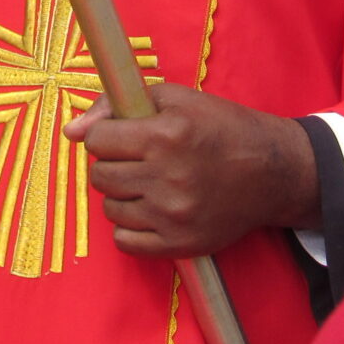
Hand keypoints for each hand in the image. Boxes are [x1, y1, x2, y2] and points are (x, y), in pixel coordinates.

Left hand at [63, 83, 317, 258]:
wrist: (272, 172)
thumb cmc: (221, 127)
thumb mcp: (175, 99)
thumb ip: (117, 104)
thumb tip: (71, 131)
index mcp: (165, 135)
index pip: (98, 141)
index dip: (106, 135)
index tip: (123, 136)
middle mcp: (168, 177)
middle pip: (101, 176)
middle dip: (112, 164)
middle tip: (138, 159)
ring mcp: (173, 216)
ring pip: (111, 209)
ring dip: (122, 195)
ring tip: (149, 183)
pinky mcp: (180, 244)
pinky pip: (125, 242)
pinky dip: (131, 227)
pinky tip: (151, 210)